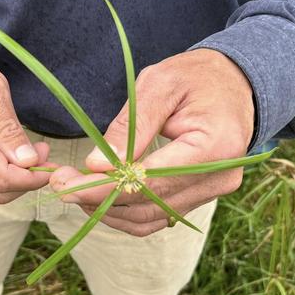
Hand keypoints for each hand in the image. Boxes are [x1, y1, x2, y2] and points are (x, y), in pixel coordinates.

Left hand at [49, 49, 253, 235]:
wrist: (234, 83)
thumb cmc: (196, 76)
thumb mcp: (160, 84)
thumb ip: (130, 126)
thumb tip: (96, 166)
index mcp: (214, 146)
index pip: (150, 181)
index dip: (104, 188)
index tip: (65, 184)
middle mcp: (219, 178)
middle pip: (148, 204)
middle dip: (98, 198)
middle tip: (60, 184)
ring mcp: (213, 191)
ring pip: (150, 218)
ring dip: (109, 209)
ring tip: (75, 189)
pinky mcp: (202, 195)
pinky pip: (159, 214)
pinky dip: (127, 211)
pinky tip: (101, 196)